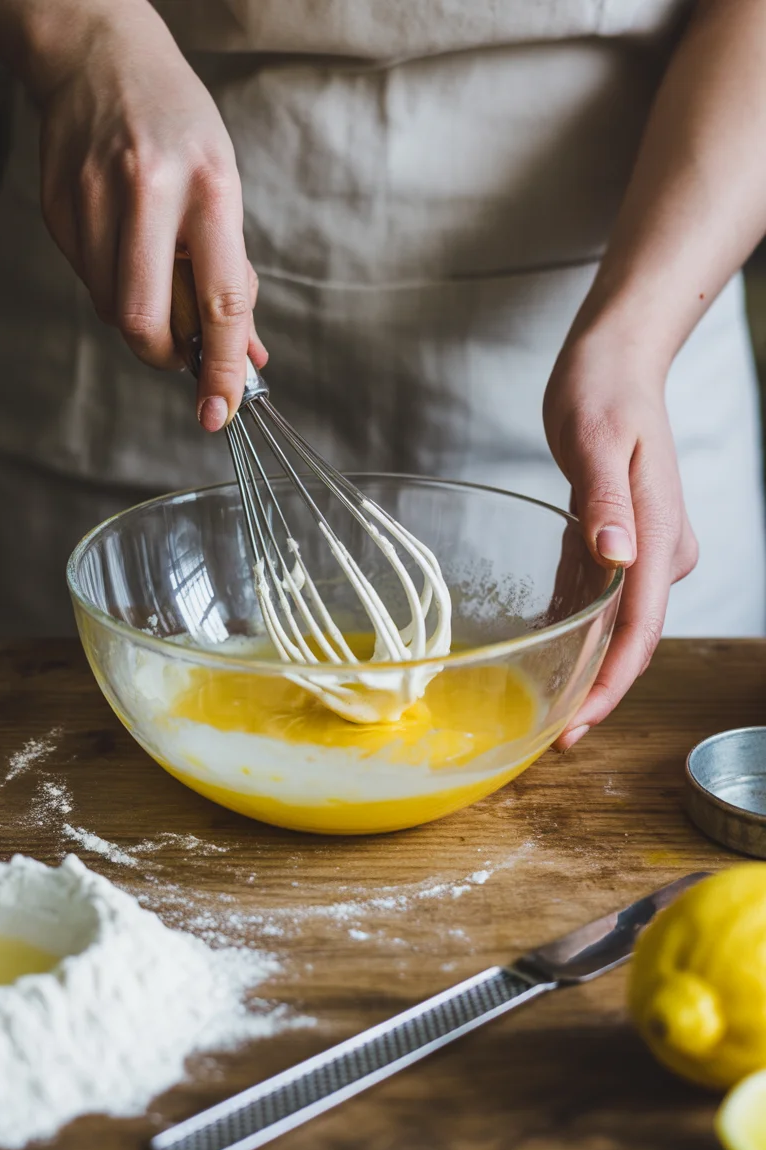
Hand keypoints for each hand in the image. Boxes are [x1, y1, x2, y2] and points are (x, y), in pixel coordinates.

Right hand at [33, 0, 265, 428]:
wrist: (101, 57)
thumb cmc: (181, 130)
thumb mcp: (226, 190)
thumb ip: (234, 277)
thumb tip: (249, 355)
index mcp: (211, 191)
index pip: (220, 302)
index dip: (221, 367)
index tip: (219, 412)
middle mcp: (150, 195)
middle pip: (145, 321)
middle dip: (164, 355)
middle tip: (180, 349)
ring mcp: (95, 200)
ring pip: (112, 308)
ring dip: (140, 316)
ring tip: (156, 271)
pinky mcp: (58, 207)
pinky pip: (87, 280)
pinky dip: (112, 284)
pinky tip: (123, 244)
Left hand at [543, 332, 698, 749]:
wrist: (615, 360)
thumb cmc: (604, 391)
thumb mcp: (595, 442)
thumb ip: (606, 503)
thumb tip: (618, 558)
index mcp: (659, 534)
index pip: (641, 627)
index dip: (612, 683)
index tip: (579, 725)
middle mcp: (659, 550)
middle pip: (631, 635)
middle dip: (597, 687)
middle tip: (553, 732)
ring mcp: (643, 547)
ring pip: (615, 619)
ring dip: (585, 659)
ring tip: (546, 702)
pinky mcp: (620, 538)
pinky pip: (599, 593)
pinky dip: (576, 618)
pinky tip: (551, 640)